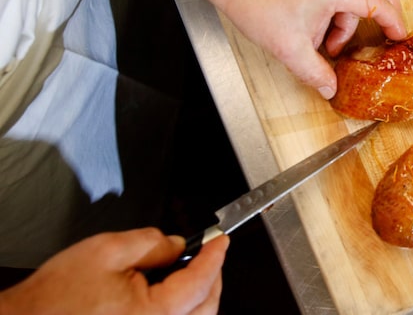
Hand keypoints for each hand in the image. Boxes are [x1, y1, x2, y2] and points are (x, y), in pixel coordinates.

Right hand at [0, 228, 228, 314]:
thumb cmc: (56, 296)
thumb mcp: (107, 250)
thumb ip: (152, 243)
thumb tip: (179, 244)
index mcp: (153, 314)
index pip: (200, 282)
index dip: (215, 257)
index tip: (221, 241)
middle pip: (205, 309)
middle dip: (214, 278)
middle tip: (212, 254)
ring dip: (201, 298)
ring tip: (195, 271)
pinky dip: (183, 313)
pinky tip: (173, 295)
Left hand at [222, 0, 406, 97]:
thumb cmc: (256, 4)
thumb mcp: (289, 48)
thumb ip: (315, 72)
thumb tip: (331, 88)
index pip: (379, 3)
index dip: (393, 22)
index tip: (399, 37)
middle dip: (388, 7)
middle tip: (388, 30)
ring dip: (355, 11)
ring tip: (330, 40)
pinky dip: (343, 1)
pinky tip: (322, 23)